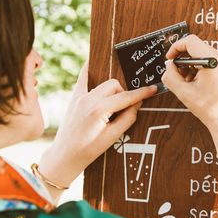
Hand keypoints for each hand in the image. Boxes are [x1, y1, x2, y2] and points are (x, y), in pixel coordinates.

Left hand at [39, 61, 156, 189]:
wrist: (65, 155)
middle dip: (123, 93)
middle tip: (125, 108)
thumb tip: (137, 103)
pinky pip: (82, 79)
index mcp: (99, 110)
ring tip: (113, 105)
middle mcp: (88, 99)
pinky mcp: (74, 98)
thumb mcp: (112, 138)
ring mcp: (79, 97)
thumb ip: (127, 118)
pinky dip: (88, 70)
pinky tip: (91, 61)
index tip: (153, 88)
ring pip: (103, 84)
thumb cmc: (88, 150)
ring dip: (112, 91)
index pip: (126, 97)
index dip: (141, 93)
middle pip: (114, 86)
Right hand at [161, 34, 217, 133]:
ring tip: (193, 83)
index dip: (176, 47)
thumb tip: (169, 66)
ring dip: (196, 66)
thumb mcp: (183, 93)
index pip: (190, 41)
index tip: (171, 58)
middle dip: (185, 60)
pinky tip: (204, 85)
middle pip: (199, 48)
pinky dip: (207, 69)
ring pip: (208, 56)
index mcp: (213, 62)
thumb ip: (170, 76)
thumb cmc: (211, 110)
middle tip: (180, 76)